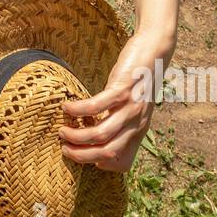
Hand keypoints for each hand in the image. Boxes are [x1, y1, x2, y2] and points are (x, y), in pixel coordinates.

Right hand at [57, 29, 174, 172]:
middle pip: (107, 152)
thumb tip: (96, 130)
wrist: (155, 52)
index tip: (87, 156)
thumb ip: (120, 120)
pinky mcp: (121, 90)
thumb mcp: (133, 106)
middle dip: (82, 156)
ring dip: (76, 136)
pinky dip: (78, 110)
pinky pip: (95, 106)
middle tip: (65, 149)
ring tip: (62, 130)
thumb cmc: (139, 79)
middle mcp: (136, 124)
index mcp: (138, 130)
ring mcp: (129, 107)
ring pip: (100, 133)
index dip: (102, 165)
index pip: (122, 162)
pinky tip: (67, 108)